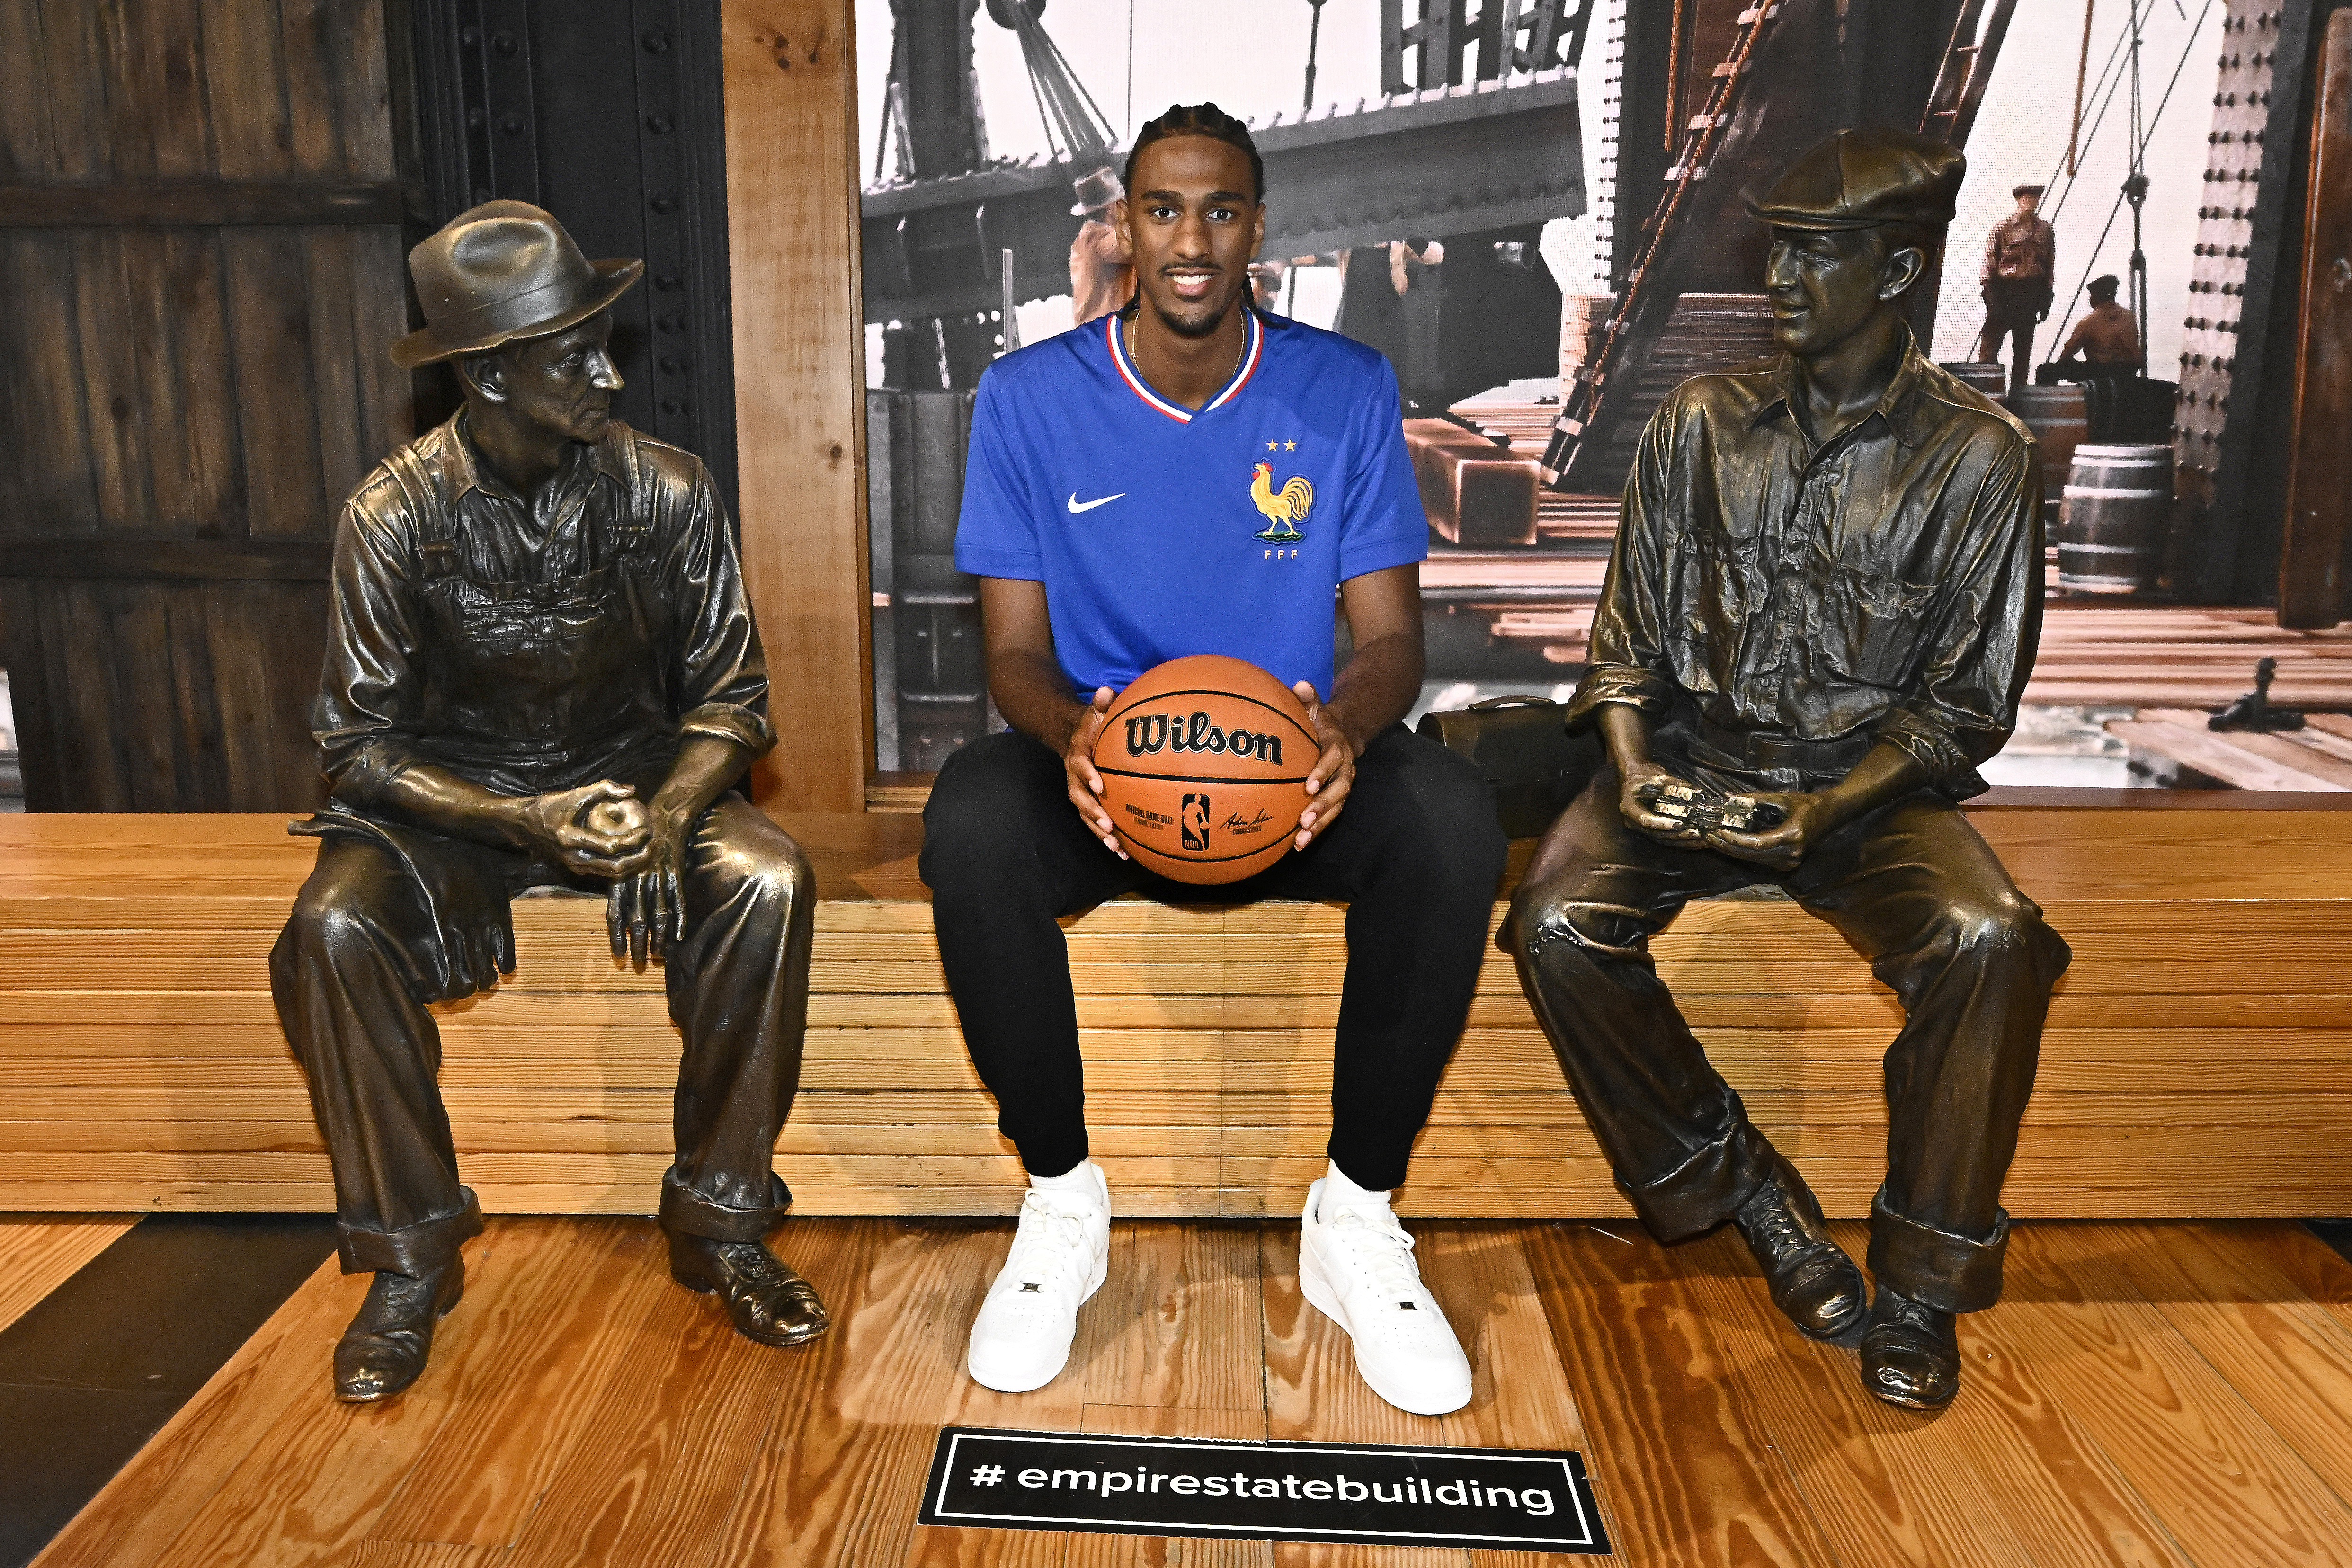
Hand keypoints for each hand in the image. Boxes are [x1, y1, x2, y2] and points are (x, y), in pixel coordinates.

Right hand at [513, 780, 649, 873]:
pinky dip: (623, 867)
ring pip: (611, 875)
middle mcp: (572, 858)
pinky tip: (634, 856)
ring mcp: (574, 866)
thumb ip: (602, 788)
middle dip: (639, 858)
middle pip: (615, 867)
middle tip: (655, 845)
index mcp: (569, 838)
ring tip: (649, 851)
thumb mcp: (573, 794)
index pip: (610, 846)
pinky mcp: (577, 869)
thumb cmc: (548, 806)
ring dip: (634, 865)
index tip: (648, 829)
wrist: (523, 825)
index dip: (633, 840)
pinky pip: (605, 873)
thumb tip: (631, 790)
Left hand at [604, 799, 694, 963]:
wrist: (662, 819)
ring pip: (657, 914)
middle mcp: (637, 881)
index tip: (618, 956)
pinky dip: (678, 920)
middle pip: (636, 920)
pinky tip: (678, 937)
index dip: (616, 937)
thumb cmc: (637, 843)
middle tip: (637, 964)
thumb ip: (620, 888)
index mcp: (620, 879)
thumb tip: (620, 917)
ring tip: (657, 956)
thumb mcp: (622, 863)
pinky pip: (677, 901)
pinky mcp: (675, 875)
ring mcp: (657, 878)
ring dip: (657, 938)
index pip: (615, 914)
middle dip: (637, 944)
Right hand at [1064, 687, 1124, 857]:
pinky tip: (1122, 852)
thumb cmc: (1091, 725)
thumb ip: (1101, 703)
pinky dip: (1106, 837)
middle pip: (1078, 797)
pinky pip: (1094, 822)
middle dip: (1092, 812)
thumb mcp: (1094, 711)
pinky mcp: (1087, 803)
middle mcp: (1074, 776)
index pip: (1079, 765)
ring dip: (1098, 831)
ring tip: (1114, 846)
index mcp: (1077, 754)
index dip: (1087, 775)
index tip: (1100, 785)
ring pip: (1084, 814)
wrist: (1071, 737)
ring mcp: (1079, 791)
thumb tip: (1106, 690)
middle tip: (1108, 825)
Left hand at [1293, 681, 1358, 850]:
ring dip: (1320, 824)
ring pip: (1336, 807)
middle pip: (1338, 789)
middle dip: (1323, 806)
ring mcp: (1343, 785)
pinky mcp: (1337, 798)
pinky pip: (1329, 816)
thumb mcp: (1316, 707)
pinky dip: (1316, 830)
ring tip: (1301, 839)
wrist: (1346, 733)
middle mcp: (1345, 768)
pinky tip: (1297, 845)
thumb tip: (1300, 684)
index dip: (1323, 771)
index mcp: (1337, 746)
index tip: (1308, 785)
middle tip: (1304, 820)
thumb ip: (1308, 698)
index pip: (1332, 759)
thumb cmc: (1321, 722)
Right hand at [1618, 762, 1705, 846]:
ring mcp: (1639, 828)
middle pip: (1655, 834)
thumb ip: (1675, 785)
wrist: (1634, 775)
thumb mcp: (1658, 776)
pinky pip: (1664, 839)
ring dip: (1681, 841)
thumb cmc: (1643, 774)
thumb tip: (1696, 793)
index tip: (1680, 823)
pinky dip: (1679, 841)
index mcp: (1629, 807)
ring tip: (1699, 840)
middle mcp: (1632, 821)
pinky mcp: (1649, 830)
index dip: (1663, 824)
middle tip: (1696, 833)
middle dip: (1677, 835)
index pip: (1646, 820)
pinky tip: (1693, 841)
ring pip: (1662, 839)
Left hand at [1704, 791, 1834, 872]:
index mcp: (1792, 836)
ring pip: (1754, 860)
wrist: (1831, 815)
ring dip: (1733, 851)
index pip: (1756, 843)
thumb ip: (1755, 799)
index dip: (1734, 839)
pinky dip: (1744, 853)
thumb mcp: (1782, 798)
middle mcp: (1792, 853)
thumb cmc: (1807, 804)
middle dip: (1728, 846)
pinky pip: (1761, 860)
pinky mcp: (1788, 864)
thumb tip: (1728, 797)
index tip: (1718, 831)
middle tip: (1709, 837)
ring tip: (1714, 841)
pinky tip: (1729, 845)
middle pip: (1752, 854)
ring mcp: (1791, 861)